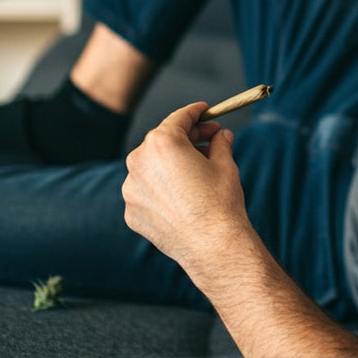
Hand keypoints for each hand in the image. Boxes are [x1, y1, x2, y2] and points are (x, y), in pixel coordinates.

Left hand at [121, 102, 247, 268]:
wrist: (213, 246)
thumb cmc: (220, 204)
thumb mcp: (225, 164)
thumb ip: (219, 143)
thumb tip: (221, 135)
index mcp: (163, 143)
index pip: (179, 118)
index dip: (195, 112)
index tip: (204, 111)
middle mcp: (140, 162)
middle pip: (163, 140)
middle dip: (186, 138)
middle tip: (209, 139)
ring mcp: (132, 188)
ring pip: (151, 166)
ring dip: (170, 164)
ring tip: (196, 171)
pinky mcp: (132, 211)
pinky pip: (146, 191)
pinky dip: (161, 188)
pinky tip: (182, 196)